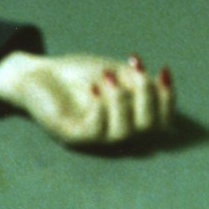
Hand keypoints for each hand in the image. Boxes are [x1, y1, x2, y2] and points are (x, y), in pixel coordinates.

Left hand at [0, 51, 175, 147]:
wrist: (40, 74)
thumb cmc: (78, 76)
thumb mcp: (115, 73)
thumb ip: (137, 81)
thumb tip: (159, 83)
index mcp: (128, 118)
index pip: (160, 121)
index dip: (168, 98)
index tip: (162, 69)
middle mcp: (113, 133)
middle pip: (147, 128)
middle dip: (148, 96)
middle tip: (134, 71)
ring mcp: (93, 138)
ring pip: (123, 131)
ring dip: (121, 98)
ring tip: (106, 75)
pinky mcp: (72, 136)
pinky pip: (96, 129)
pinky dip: (100, 105)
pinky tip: (94, 85)